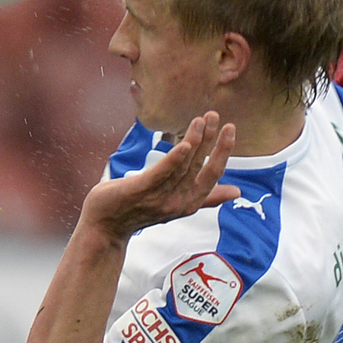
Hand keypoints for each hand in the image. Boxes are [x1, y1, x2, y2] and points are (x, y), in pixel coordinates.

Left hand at [78, 112, 239, 243]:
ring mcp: (160, 197)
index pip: (213, 174)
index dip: (223, 151)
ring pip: (183, 165)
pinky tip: (184, 144)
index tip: (229, 128)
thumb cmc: (141, 211)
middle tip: (214, 115)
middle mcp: (178, 201)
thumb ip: (207, 196)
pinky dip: (174, 159)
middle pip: (199, 166)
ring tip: (200, 119)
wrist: (105, 227)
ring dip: (194, 140)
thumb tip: (237, 191)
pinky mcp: (140, 190)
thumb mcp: (178, 202)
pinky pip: (161, 174)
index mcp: (189, 203)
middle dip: (209, 139)